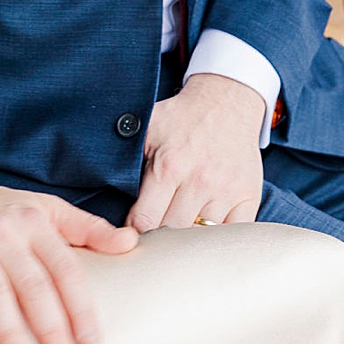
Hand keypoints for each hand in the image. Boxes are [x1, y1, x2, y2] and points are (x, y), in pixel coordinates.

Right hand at [0, 173, 137, 343]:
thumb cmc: (1, 210)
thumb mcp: (46, 209)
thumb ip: (88, 228)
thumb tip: (132, 241)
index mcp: (36, 223)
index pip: (65, 270)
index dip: (80, 308)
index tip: (92, 343)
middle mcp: (4, 233)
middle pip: (33, 286)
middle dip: (51, 329)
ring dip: (10, 332)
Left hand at [127, 73, 264, 231]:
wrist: (227, 101)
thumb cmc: (181, 118)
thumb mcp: (147, 128)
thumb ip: (124, 158)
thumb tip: (96, 182)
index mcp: (169, 166)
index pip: (146, 222)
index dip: (135, 235)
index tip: (132, 237)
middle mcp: (200, 180)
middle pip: (174, 234)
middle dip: (160, 240)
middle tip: (152, 241)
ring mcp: (227, 190)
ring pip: (202, 238)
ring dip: (188, 241)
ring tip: (178, 239)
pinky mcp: (248, 196)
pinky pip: (234, 233)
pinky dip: (219, 240)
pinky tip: (206, 235)